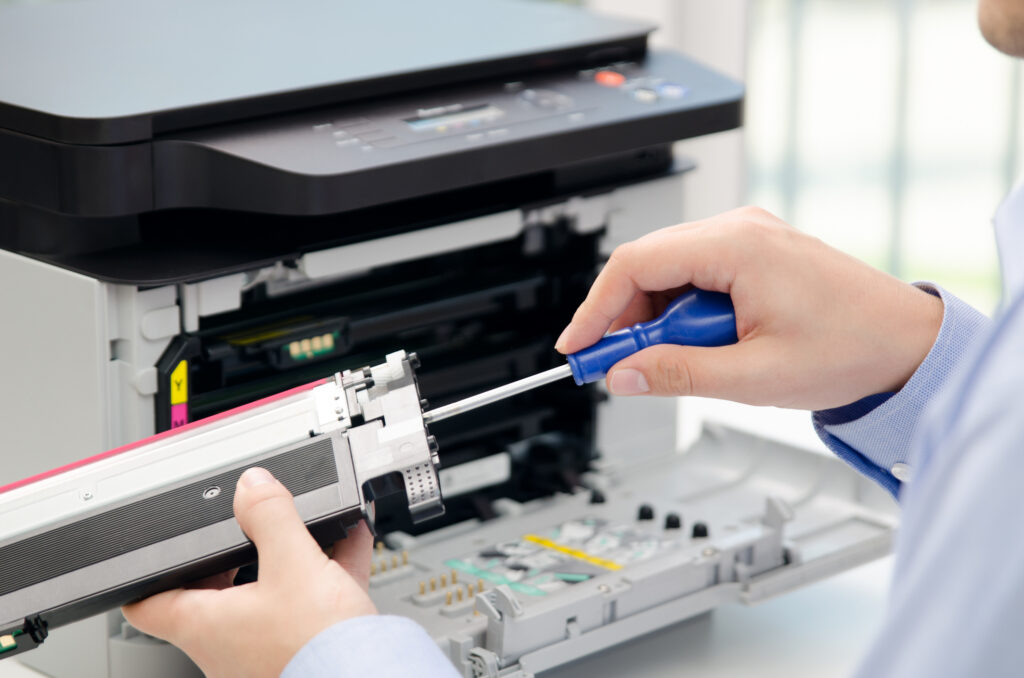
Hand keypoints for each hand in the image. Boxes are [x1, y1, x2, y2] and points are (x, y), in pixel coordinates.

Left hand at [122, 468, 376, 677]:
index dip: (145, 573)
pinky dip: (324, 573)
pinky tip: (350, 542)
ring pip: (267, 596)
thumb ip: (269, 516)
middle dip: (233, 554)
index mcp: (205, 626)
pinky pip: (308, 604)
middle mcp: (227, 647)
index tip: (154, 553)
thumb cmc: (318, 647)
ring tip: (311, 529)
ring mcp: (264, 653)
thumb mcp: (293, 563)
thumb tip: (251, 485)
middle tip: (247, 527)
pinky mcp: (303, 651)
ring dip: (286, 560)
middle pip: (213, 592)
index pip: (146, 604)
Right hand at [555, 207, 943, 409]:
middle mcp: (741, 229)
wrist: (908, 343)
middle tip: (616, 367)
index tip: (578, 347)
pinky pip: (697, 274)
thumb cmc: (852, 348)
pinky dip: (684, 311)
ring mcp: (750, 237)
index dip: (596, 309)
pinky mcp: (757, 253)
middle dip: (624, 319)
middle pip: (647, 264)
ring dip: (658, 319)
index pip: (635, 264)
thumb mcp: (753, 376)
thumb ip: (677, 375)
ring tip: (677, 362)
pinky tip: (703, 344)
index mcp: (738, 247)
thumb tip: (622, 376)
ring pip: (669, 271)